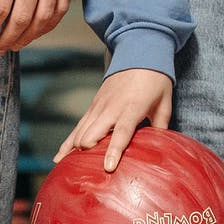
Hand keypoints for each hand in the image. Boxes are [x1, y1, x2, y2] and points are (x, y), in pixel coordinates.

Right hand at [54, 68, 174, 171]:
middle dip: (88, 153)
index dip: (114, 151)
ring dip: (74, 151)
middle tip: (92, 171)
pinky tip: (59, 157)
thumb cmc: (155, 80)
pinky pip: (77, 127)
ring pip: (80, 132)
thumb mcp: (164, 103)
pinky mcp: (93, 106)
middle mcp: (111, 108)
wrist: (138, 52)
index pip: (121, 133)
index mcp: (132, 108)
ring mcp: (98, 106)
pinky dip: (68, 143)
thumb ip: (160, 127)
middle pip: (91, 135)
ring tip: (67, 171)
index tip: (108, 167)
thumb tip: (158, 149)